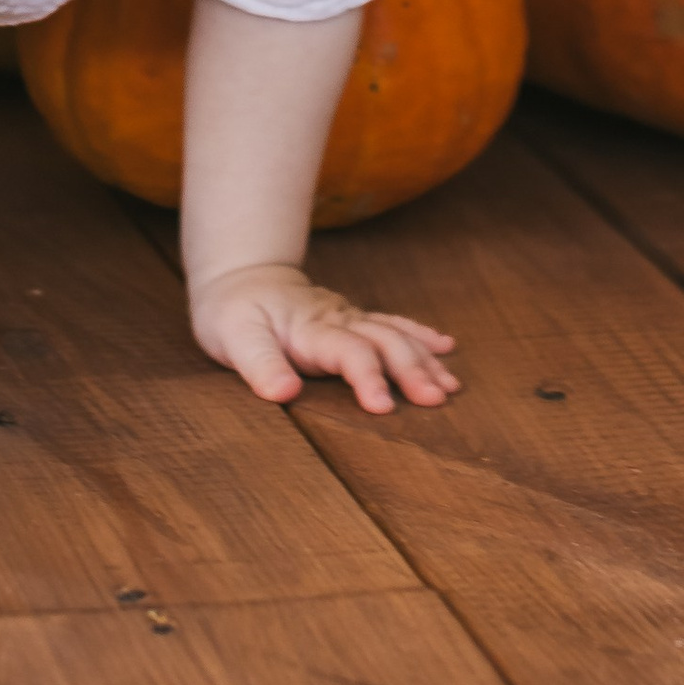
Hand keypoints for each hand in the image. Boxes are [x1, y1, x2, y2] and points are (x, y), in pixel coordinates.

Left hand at [188, 258, 457, 413]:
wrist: (241, 276)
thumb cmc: (233, 312)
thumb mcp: (233, 338)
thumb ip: (260, 365)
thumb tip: (284, 392)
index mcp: (311, 329)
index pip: (348, 351)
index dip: (367, 377)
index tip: (383, 407)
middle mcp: (337, 320)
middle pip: (384, 341)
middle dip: (412, 369)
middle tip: (436, 399)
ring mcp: (348, 317)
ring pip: (396, 333)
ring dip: (424, 359)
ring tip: (450, 386)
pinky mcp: (352, 319)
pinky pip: (393, 322)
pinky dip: (421, 335)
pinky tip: (447, 347)